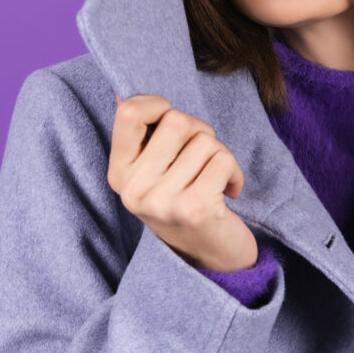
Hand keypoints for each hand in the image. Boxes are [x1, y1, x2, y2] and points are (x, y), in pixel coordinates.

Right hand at [107, 93, 259, 271]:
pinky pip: (223, 160)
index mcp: (119, 174)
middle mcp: (134, 189)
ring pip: (205, 140)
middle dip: (200, 131)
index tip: (172, 124)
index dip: (159, 105)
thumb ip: (142, 137)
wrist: (209, 258)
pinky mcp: (195, 209)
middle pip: (176, 120)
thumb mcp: (152, 172)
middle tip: (202, 157)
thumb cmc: (183, 201)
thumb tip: (123, 94)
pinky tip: (229, 191)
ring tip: (214, 178)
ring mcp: (163, 201)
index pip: (129, 113)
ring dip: (220, 154)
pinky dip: (234, 172)